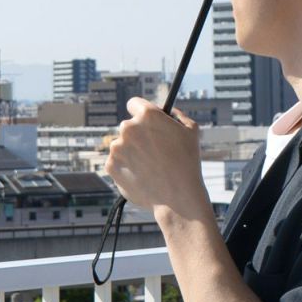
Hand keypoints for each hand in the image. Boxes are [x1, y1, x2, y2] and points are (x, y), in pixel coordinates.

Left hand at [103, 98, 207, 217]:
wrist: (178, 197)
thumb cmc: (188, 163)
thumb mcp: (191, 130)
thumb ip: (177, 115)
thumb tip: (166, 112)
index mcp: (147, 115)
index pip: (134, 104)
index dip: (140, 111)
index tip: (143, 120)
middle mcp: (128, 128)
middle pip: (128, 126)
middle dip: (138, 135)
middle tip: (152, 150)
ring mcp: (117, 147)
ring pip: (122, 145)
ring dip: (131, 152)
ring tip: (150, 167)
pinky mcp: (110, 165)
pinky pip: (117, 162)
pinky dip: (126, 167)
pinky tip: (142, 175)